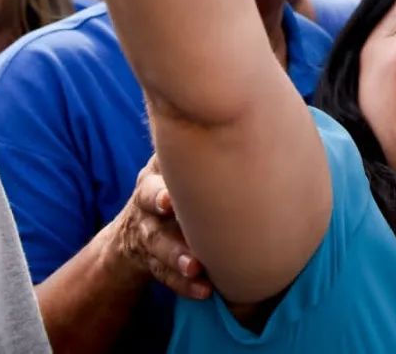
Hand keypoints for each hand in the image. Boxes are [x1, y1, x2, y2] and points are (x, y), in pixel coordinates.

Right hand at [108, 157, 212, 299]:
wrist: (134, 229)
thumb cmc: (175, 184)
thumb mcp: (176, 162)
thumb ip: (205, 143)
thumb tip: (261, 106)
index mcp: (155, 176)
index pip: (153, 178)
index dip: (160, 188)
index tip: (170, 196)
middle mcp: (146, 204)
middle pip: (148, 208)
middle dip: (161, 211)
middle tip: (174, 216)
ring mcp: (148, 235)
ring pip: (159, 247)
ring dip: (178, 257)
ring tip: (197, 268)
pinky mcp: (153, 262)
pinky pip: (166, 276)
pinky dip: (185, 285)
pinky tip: (206, 290)